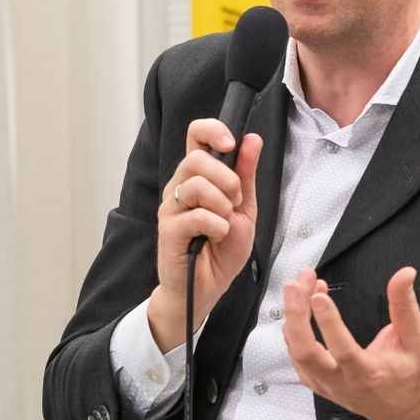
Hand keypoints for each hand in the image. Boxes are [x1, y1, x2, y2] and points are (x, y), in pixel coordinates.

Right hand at [146, 118, 262, 350]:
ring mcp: (171, 207)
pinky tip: (215, 238)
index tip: (230, 144)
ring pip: (197, 185)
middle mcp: (180, 186)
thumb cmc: (222, 250)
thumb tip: (252, 139)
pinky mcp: (168, 230)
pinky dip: (217, 227)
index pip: (196, 135)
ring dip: (223, 205)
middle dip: (228, 179)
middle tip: (234, 203)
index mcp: (198, 176)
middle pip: (197, 158)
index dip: (213, 130)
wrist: (207, 288)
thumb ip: (246, 175)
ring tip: (225, 224)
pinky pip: (197, 215)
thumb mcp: (244, 209)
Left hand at [281, 266, 419, 419]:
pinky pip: (295, 356)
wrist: (400, 408)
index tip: (319, 295)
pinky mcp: (315, 382)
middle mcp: (341, 383)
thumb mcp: (415, 339)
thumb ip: (405, 305)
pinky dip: (292, 329)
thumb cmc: (407, 373)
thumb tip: (405, 274)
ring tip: (299, 286)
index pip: (343, 350)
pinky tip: (298, 307)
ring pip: (296, 353)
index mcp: (368, 374)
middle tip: (298, 284)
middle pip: (306, 353)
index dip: (329, 323)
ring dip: (293, 316)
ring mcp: (324, 385)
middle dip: (297, 315)